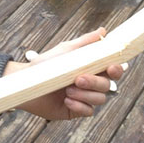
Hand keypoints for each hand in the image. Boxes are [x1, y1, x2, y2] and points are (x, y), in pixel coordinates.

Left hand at [4, 28, 124, 120]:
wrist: (26, 82)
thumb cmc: (45, 64)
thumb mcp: (66, 50)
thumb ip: (85, 42)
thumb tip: (103, 31)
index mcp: (91, 68)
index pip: (112, 70)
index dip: (116, 70)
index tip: (111, 67)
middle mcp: (90, 84)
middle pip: (107, 86)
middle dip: (94, 82)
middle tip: (78, 79)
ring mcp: (84, 97)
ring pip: (99, 99)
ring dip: (85, 94)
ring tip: (66, 90)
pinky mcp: (75, 110)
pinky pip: (88, 111)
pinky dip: (79, 105)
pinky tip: (66, 100)